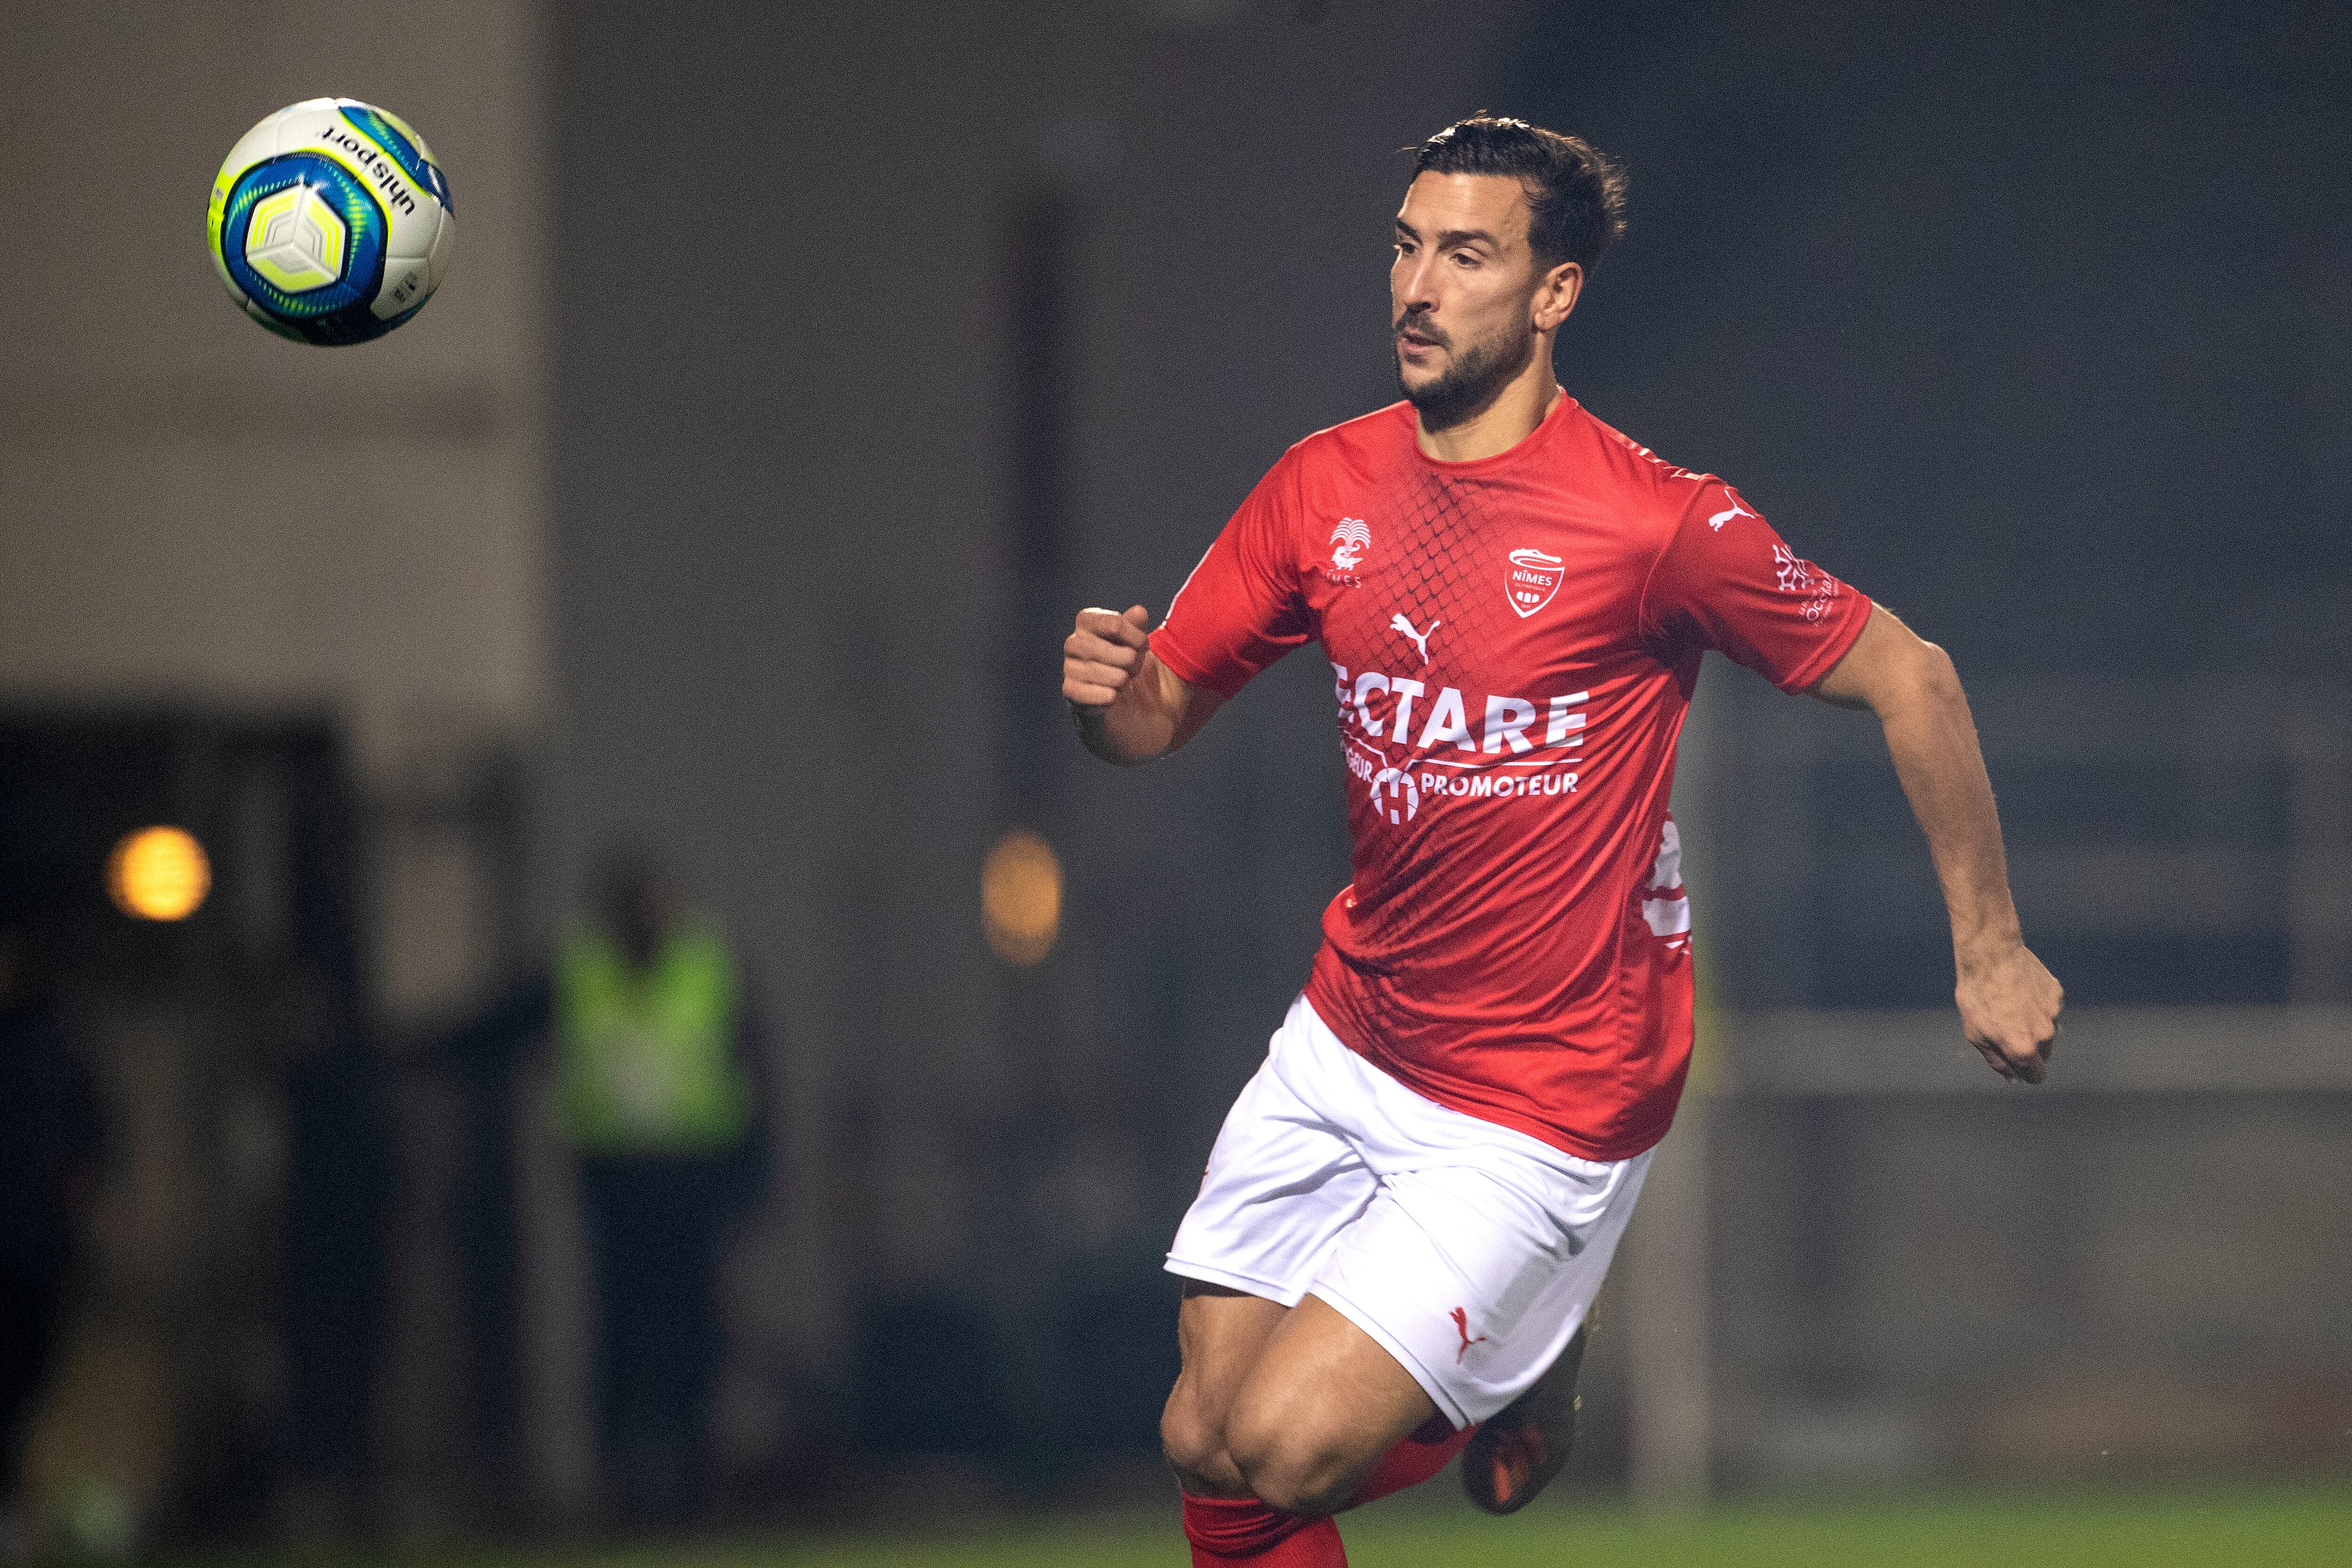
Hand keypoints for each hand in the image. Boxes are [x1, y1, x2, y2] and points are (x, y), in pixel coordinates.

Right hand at [1063, 605, 1150, 708]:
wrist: (1121, 694)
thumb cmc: (1126, 660)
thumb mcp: (1136, 640)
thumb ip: (1137, 625)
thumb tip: (1138, 612)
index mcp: (1087, 622)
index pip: (1112, 623)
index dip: (1134, 636)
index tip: (1143, 645)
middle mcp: (1073, 642)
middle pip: (1103, 648)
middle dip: (1127, 660)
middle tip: (1133, 666)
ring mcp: (1069, 666)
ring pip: (1099, 672)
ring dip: (1120, 679)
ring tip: (1124, 680)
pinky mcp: (1070, 690)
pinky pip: (1088, 693)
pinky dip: (1108, 696)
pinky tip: (1114, 694)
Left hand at [1955, 941, 2061, 1083]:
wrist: (1991, 955)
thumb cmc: (1977, 995)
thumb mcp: (1976, 1034)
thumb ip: (1997, 1061)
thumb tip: (2013, 1079)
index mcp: (2024, 1048)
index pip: (2036, 1075)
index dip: (2026, 1073)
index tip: (2017, 1065)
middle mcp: (2044, 1034)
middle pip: (2043, 1054)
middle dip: (2028, 1049)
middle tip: (2006, 1030)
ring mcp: (2053, 1013)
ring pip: (2047, 1031)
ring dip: (2033, 1026)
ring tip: (2010, 1007)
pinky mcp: (2057, 994)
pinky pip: (2049, 1009)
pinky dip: (2037, 1006)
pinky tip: (2019, 992)